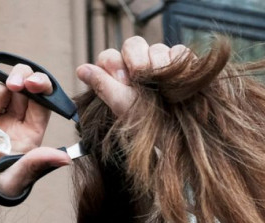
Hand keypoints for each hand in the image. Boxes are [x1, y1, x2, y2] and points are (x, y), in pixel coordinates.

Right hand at [0, 63, 70, 215]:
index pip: (43, 105)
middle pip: (23, 87)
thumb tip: (66, 158)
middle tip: (13, 84)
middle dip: (20, 79)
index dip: (42, 88)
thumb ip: (34, 165)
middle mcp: (11, 126)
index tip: (32, 84)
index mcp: (27, 140)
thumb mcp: (9, 182)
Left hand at [75, 36, 189, 115]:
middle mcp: (141, 67)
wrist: (182, 136)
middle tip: (140, 77)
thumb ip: (103, 86)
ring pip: (156, 47)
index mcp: (121, 77)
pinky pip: (178, 51)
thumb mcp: (123, 107)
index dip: (113, 63)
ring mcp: (162, 63)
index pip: (110, 56)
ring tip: (163, 87)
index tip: (121, 81)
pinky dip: (176, 62)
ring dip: (157, 64)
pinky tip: (176, 79)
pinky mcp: (183, 64)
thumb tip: (81, 70)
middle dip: (135, 58)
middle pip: (133, 44)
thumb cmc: (150, 125)